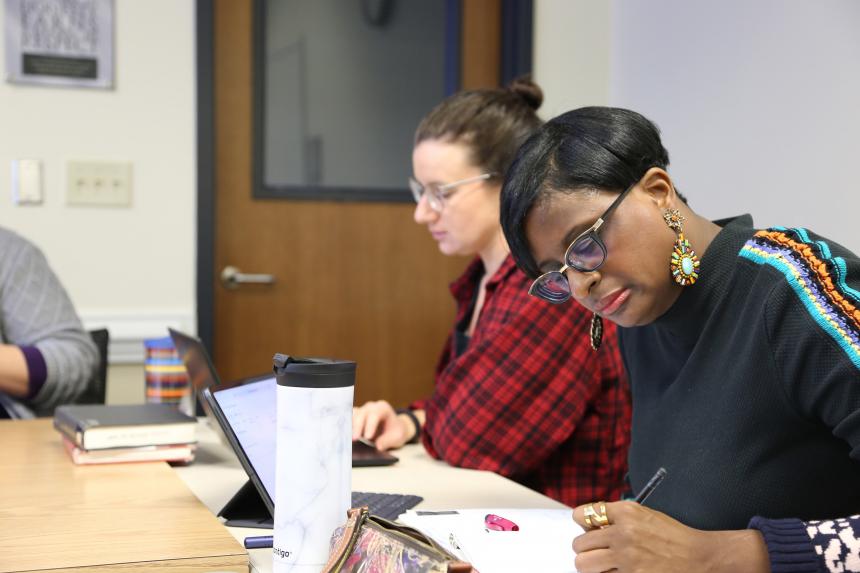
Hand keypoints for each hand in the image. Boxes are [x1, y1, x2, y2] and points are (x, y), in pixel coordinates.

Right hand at [352, 400, 412, 450]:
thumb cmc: (396, 431)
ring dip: (349, 427)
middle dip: (357, 427)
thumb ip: (388, 441)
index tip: (368, 437)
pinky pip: (348, 420)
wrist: (393, 428)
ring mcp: (361, 411)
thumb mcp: (397, 437)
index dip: (370, 425)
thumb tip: (378, 446)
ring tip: (346, 439)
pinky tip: (343, 437)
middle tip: (354, 439)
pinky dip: (346, 428)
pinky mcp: (355, 417)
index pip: (375, 414)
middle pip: (361, 414)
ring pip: (352, 416)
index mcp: (383, 408)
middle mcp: (370, 407)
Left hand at [571, 501, 769, 572]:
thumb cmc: (672, 537)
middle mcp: (623, 533)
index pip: (582, 515)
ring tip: (605, 565)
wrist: (701, 558)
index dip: (583, 523)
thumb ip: (617, 517)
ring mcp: (626, 559)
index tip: (589, 529)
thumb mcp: (644, 515)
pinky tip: (619, 571)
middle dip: (585, 549)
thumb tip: (587, 524)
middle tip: (598, 552)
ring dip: (592, 567)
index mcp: (626, 512)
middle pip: (579, 545)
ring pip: (584, 566)